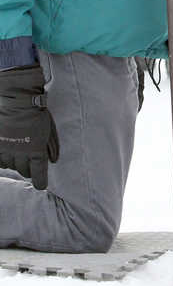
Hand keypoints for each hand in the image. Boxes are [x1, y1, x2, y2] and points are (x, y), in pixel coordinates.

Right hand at [0, 65, 58, 189]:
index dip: (40, 182)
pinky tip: (7, 152)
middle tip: (29, 161)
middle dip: (28, 168)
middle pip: (24, 171)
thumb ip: (52, 146)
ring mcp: (7, 149)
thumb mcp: (49, 129)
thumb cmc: (36, 113)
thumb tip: (54, 161)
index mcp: (36, 149)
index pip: (38, 174)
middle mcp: (21, 153)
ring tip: (17, 150)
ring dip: (15, 162)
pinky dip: (3, 159)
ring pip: (10, 166)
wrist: (18, 100)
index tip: (41, 185)